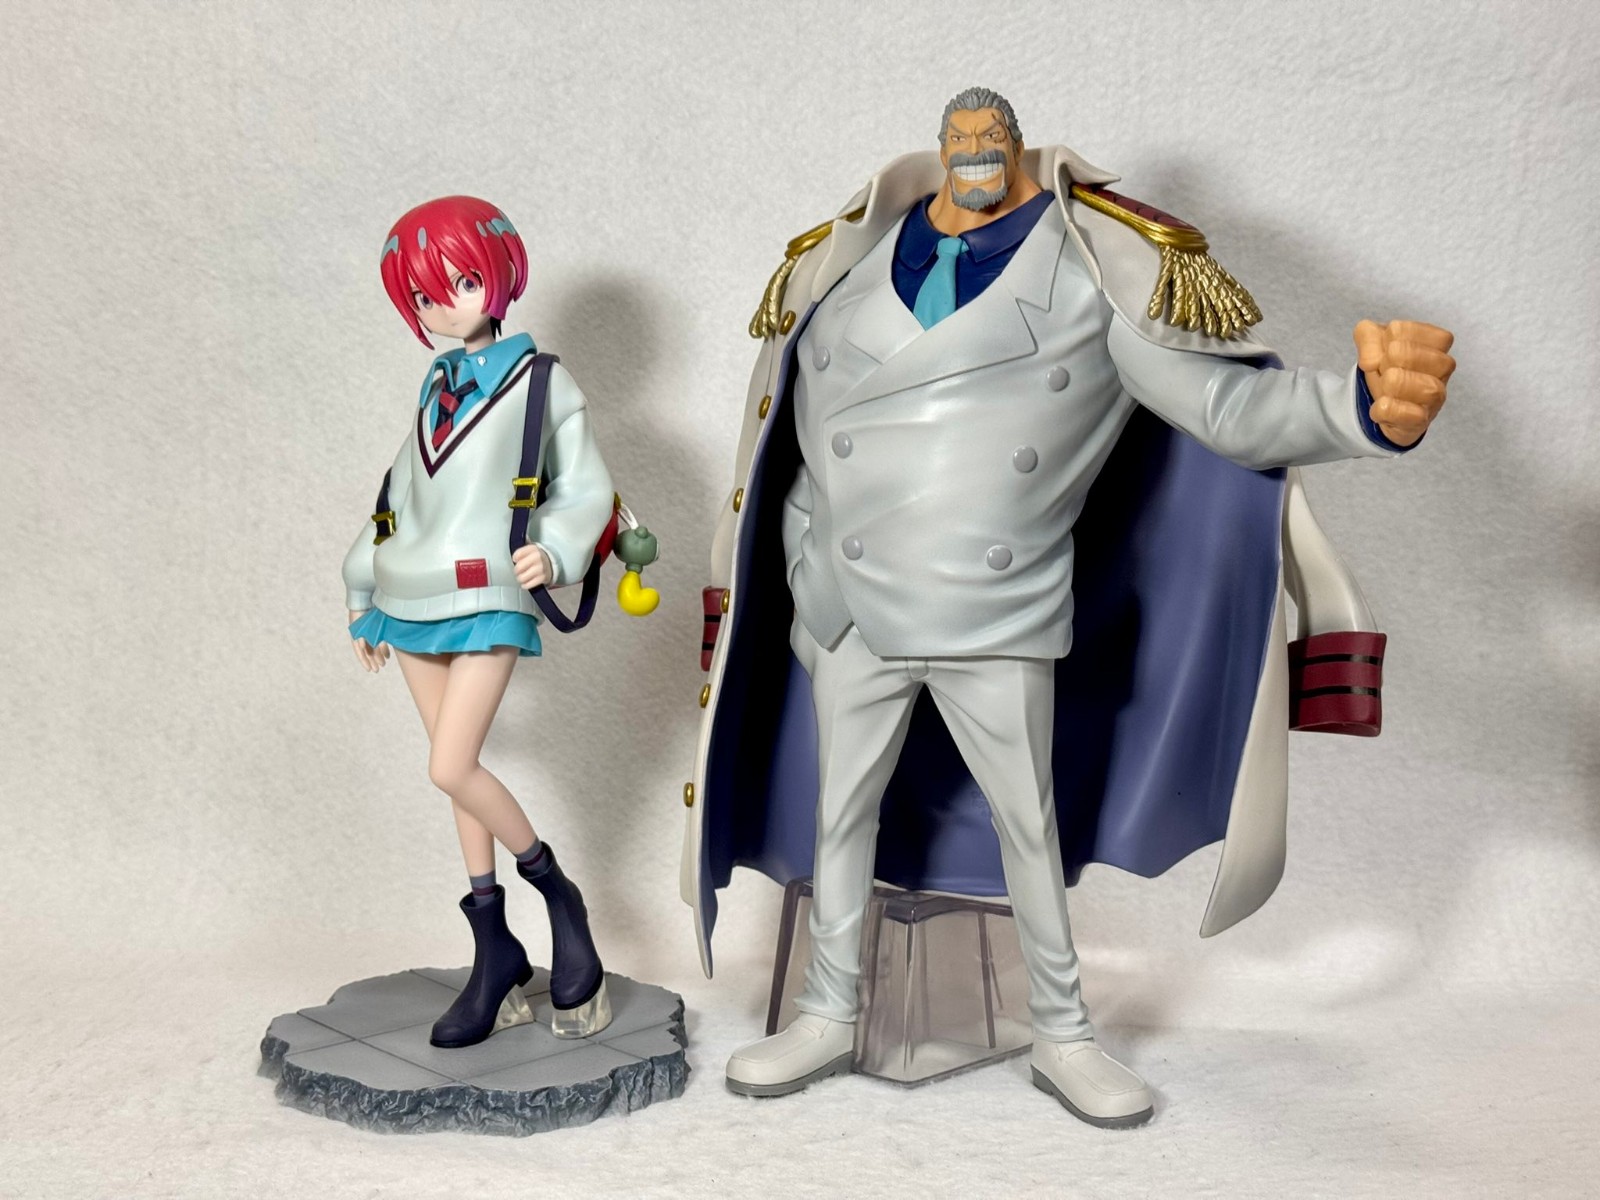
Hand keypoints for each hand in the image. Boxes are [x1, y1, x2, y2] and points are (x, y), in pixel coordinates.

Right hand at [348, 609, 390, 671]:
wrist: (367, 598)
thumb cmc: (363, 610)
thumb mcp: (361, 623)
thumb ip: (361, 634)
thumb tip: (361, 646)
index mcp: (356, 635)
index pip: (360, 652)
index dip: (364, 661)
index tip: (369, 670)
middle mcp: (362, 635)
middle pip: (367, 652)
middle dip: (372, 661)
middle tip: (377, 670)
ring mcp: (369, 632)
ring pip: (373, 648)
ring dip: (378, 656)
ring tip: (383, 664)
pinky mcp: (376, 629)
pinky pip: (379, 642)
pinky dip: (383, 649)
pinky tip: (388, 655)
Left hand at [513, 543, 552, 588]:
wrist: (551, 564)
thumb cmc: (537, 557)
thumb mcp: (531, 548)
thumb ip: (524, 542)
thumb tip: (520, 534)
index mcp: (533, 548)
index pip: (518, 554)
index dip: (515, 558)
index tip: (515, 560)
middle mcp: (538, 557)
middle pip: (519, 567)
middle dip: (516, 570)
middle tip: (518, 571)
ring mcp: (541, 568)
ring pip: (522, 577)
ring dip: (520, 578)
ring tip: (522, 577)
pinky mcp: (543, 578)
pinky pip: (528, 584)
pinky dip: (525, 585)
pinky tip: (526, 582)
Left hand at [1354, 319, 1454, 446]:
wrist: (1385, 404)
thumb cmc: (1387, 366)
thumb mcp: (1372, 341)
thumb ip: (1367, 336)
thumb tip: (1371, 362)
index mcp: (1436, 342)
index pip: (1402, 331)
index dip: (1385, 339)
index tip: (1387, 347)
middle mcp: (1442, 368)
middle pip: (1407, 355)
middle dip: (1386, 361)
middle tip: (1385, 369)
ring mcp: (1435, 396)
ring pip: (1417, 386)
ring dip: (1390, 385)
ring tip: (1385, 386)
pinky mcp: (1422, 420)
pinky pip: (1410, 415)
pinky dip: (1387, 410)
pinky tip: (1380, 406)